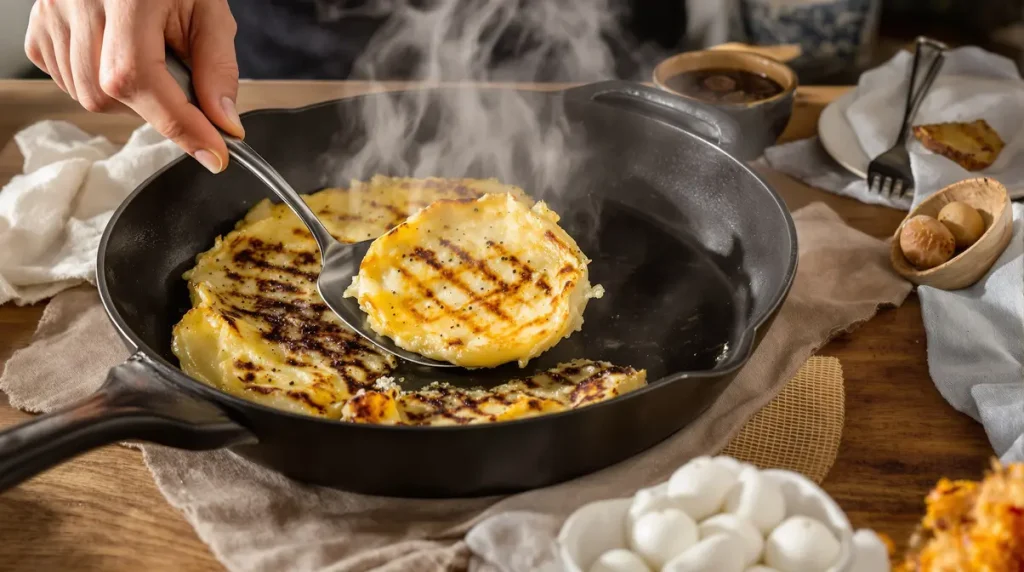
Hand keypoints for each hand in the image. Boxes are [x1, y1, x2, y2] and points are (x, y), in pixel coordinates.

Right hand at [24, 0, 243, 172]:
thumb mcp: (209, 14)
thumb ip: (218, 69)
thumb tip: (224, 125)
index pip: (139, 77)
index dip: (177, 124)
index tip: (212, 153)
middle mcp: (79, 1)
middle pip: (108, 94)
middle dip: (154, 108)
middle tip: (177, 84)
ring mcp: (51, 14)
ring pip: (86, 96)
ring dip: (127, 99)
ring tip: (148, 64)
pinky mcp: (37, 28)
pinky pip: (65, 81)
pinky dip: (98, 86)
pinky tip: (116, 61)